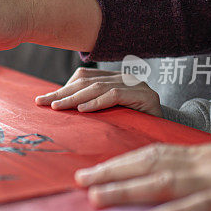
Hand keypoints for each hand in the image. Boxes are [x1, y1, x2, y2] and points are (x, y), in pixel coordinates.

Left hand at [36, 68, 162, 116]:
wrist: (168, 132)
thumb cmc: (135, 126)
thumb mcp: (110, 115)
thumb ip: (91, 106)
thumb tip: (58, 108)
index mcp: (114, 78)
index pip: (83, 78)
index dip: (62, 88)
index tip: (42, 100)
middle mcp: (124, 78)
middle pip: (86, 82)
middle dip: (62, 93)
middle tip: (42, 103)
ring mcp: (136, 85)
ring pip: (98, 87)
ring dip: (74, 98)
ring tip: (58, 107)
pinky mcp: (145, 96)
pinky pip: (115, 95)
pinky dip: (96, 103)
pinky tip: (82, 110)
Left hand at [75, 140, 210, 210]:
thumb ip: (183, 165)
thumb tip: (148, 175)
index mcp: (191, 155)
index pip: (147, 155)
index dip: (116, 163)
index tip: (88, 171)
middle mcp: (196, 164)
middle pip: (146, 165)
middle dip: (111, 173)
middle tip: (80, 181)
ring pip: (164, 183)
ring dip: (129, 190)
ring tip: (99, 197)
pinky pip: (202, 208)